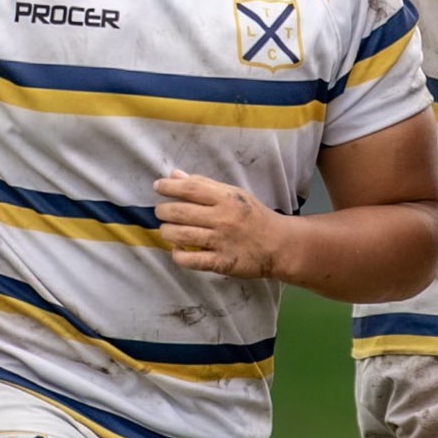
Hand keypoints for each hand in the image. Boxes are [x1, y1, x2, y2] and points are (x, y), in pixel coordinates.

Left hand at [153, 170, 287, 279]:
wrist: (279, 244)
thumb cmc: (253, 216)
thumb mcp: (233, 194)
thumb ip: (204, 185)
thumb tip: (175, 174)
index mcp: (226, 198)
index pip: (191, 188)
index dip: (169, 186)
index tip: (157, 186)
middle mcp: (223, 218)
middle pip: (180, 212)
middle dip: (163, 210)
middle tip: (160, 211)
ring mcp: (221, 242)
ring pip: (181, 235)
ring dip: (166, 231)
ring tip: (166, 229)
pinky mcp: (221, 263)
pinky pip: (190, 260)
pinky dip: (178, 255)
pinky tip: (177, 249)